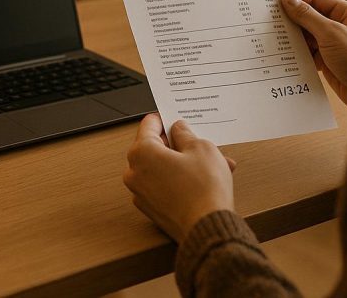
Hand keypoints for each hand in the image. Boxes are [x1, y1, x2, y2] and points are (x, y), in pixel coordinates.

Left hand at [123, 114, 235, 242]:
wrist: (208, 228)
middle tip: (198, 142)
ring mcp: (140, 193)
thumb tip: (178, 130)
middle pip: (154, 147)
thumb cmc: (203, 189)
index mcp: (141, 152)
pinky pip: (163, 186)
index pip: (148, 124)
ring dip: (184, 164)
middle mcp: (134, 173)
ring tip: (211, 164)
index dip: (165, 119)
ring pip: (162, 168)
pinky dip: (180, 181)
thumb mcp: (201, 148)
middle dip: (178, 145)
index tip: (176, 118)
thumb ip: (185, 134)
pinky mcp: (151, 209)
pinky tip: (204, 181)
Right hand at [280, 0, 346, 111]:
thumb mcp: (331, 33)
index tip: (275, 2)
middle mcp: (341, 26)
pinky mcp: (328, 60)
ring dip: (294, 37)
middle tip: (270, 20)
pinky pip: (308, 52)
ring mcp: (334, 43)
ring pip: (308, 35)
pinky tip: (284, 54)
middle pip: (311, 16)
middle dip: (293, 20)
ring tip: (274, 37)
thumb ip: (307, 15)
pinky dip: (298, 53)